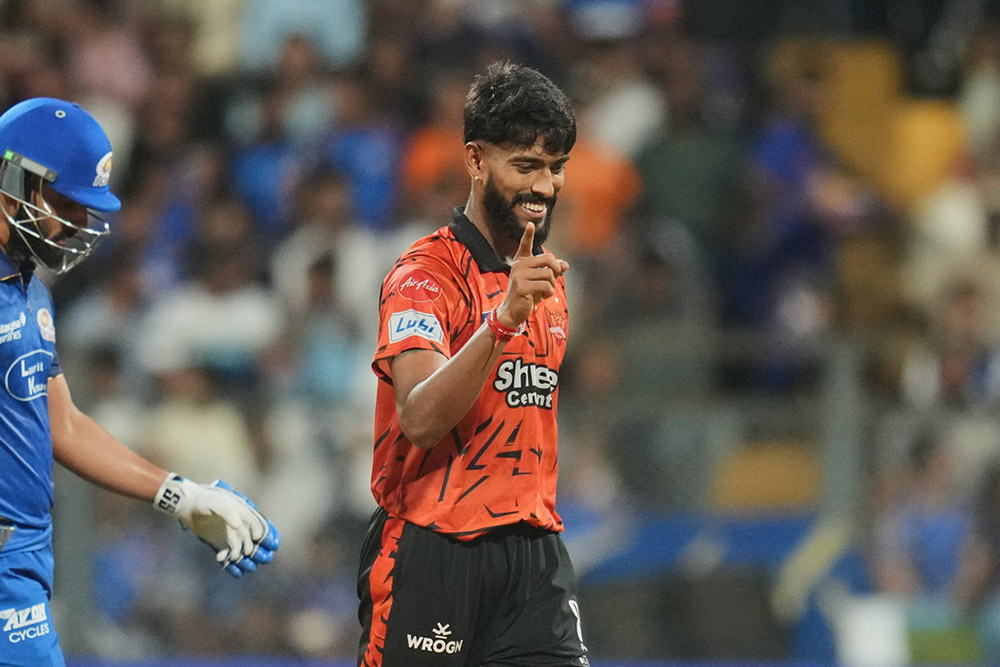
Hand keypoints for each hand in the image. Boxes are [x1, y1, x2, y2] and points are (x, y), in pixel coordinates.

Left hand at [153, 474, 280, 577]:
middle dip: (260, 550)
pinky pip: (228, 555)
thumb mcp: (216, 502)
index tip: (272, 545)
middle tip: (264, 559)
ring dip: (246, 559)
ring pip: (242, 550)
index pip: (260, 525)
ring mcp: (228, 534)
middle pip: (254, 541)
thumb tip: (238, 526)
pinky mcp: (218, 543)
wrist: (185, 505)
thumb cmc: (203, 500)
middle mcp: (238, 524)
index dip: (268, 535)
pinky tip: (234, 570)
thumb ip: (229, 512)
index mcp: (243, 512)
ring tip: (249, 567)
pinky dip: (231, 563)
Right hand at [496, 222, 568, 327]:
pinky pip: (546, 286)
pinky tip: (541, 298)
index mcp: (522, 262)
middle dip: (556, 272)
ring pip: (549, 275)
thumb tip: (565, 264)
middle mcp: (519, 265)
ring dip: (551, 286)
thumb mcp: (540, 281)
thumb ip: (552, 271)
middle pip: (548, 260)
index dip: (528, 235)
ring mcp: (519, 275)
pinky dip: (548, 293)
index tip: (530, 224)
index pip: (525, 245)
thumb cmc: (527, 294)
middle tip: (552, 282)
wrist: (513, 311)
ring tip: (543, 293)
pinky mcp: (521, 286)